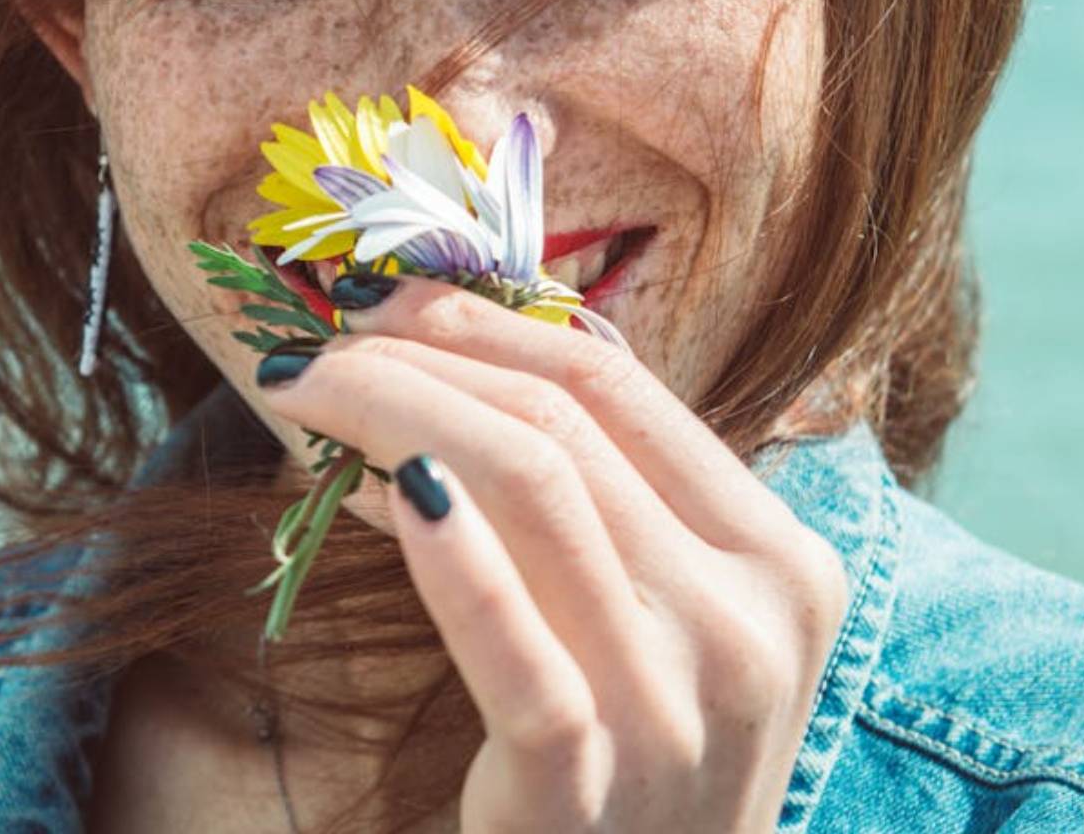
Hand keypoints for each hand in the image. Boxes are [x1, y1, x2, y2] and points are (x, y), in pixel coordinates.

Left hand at [255, 275, 849, 832]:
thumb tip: (449, 362)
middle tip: (312, 348)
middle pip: (561, 422)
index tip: (382, 301)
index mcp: (779, 560)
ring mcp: (674, 703)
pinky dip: (435, 545)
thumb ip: (594, 503)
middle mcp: (749, 621)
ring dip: (391, 414)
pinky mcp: (584, 782)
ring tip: (304, 398)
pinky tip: (371, 490)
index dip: (485, 321)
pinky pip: (504, 633)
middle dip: (414, 357)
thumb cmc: (637, 769)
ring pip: (530, 485)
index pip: (620, 385)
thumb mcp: (661, 624)